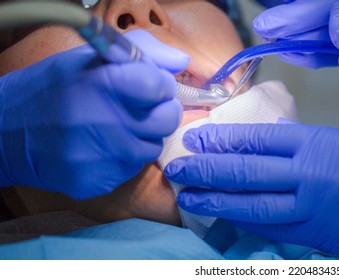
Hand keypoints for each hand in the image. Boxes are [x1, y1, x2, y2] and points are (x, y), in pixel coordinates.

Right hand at [0, 30, 188, 199]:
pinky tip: (100, 146)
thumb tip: (180, 62)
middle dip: (159, 111)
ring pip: (151, 147)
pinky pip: (130, 169)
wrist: (5, 133)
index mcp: (99, 83)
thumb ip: (141, 52)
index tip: (149, 84)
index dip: (159, 84)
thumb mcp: (88, 58)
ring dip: (142, 136)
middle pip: (166, 120)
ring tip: (114, 126)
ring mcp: (98, 157)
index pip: (159, 86)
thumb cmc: (51, 89)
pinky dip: (123, 157)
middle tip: (139, 107)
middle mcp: (101, 122)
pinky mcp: (94, 182)